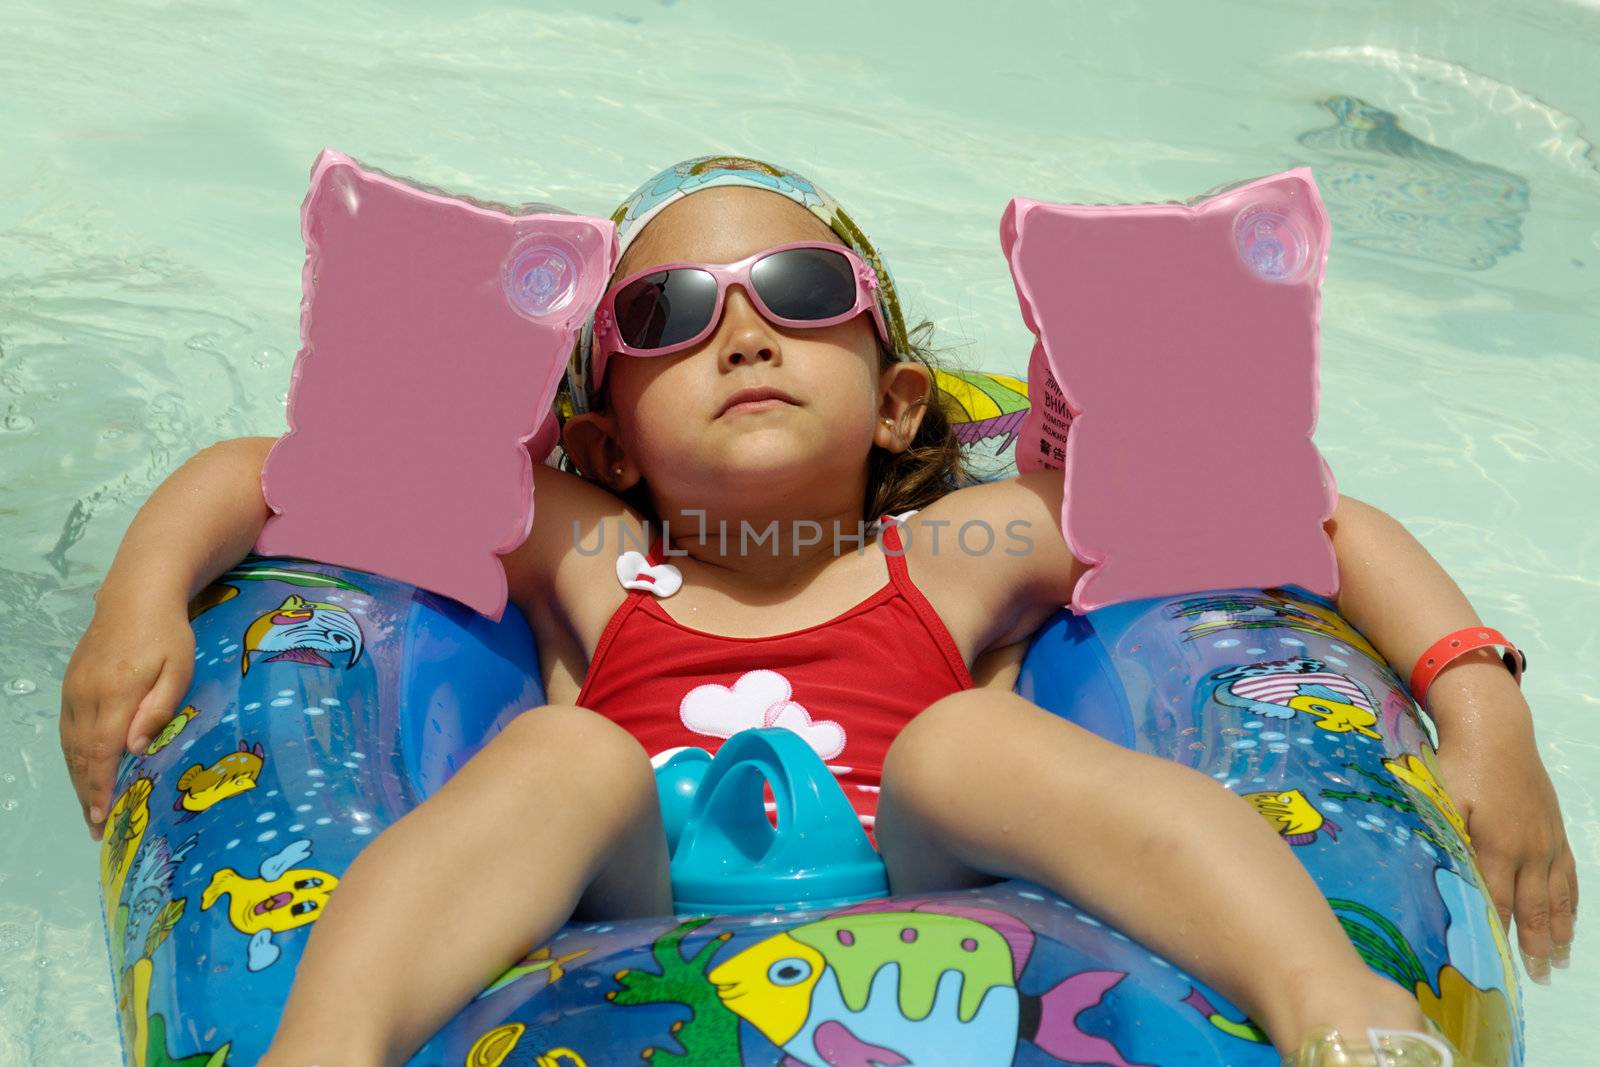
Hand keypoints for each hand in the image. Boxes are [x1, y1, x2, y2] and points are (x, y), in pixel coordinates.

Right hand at [59, 593, 194, 840]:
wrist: (136, 596)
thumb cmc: (168, 634)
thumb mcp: (177, 669)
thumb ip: (158, 709)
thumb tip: (134, 749)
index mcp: (115, 695)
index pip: (103, 752)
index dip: (101, 787)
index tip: (103, 816)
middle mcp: (87, 696)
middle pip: (82, 755)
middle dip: (88, 794)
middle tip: (96, 827)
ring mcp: (75, 690)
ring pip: (70, 745)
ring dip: (78, 779)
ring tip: (89, 808)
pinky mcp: (71, 684)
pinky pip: (67, 729)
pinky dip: (73, 756)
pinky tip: (82, 771)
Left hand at [1436, 728, 1577, 984]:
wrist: (1495, 730)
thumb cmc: (1458, 763)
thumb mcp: (1442, 799)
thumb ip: (1443, 838)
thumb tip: (1434, 873)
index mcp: (1496, 846)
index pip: (1495, 901)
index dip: (1495, 934)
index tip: (1493, 965)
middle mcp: (1529, 850)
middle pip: (1533, 908)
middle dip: (1535, 945)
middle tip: (1536, 978)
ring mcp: (1548, 841)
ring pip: (1557, 897)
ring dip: (1558, 932)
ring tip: (1558, 962)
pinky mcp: (1556, 830)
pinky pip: (1570, 875)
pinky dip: (1572, 903)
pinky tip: (1571, 921)